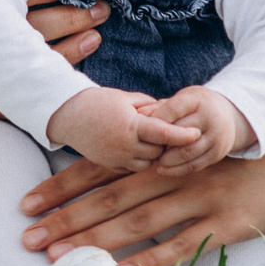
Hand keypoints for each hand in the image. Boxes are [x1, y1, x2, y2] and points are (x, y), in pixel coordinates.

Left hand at [16, 102, 264, 265]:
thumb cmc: (248, 150)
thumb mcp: (199, 143)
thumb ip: (159, 155)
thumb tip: (116, 172)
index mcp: (165, 152)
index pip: (103, 167)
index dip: (62, 185)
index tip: (28, 202)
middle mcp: (176, 171)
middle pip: (110, 195)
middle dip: (64, 217)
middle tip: (27, 237)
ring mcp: (201, 198)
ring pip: (137, 221)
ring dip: (93, 239)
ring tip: (57, 258)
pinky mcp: (226, 225)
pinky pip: (180, 246)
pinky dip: (146, 261)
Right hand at [46, 86, 201, 172]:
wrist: (67, 116)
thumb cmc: (97, 102)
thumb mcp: (125, 98)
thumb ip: (149, 106)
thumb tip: (168, 112)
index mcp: (131, 126)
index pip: (164, 133)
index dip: (182, 134)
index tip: (196, 133)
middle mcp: (125, 145)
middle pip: (159, 151)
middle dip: (166, 143)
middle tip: (172, 131)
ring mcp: (117, 157)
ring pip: (148, 163)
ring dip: (154, 153)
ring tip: (153, 140)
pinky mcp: (110, 164)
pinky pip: (133, 167)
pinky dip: (140, 159)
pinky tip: (139, 148)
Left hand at [143, 86, 255, 173]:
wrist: (230, 116)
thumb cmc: (196, 106)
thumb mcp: (182, 100)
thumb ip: (161, 107)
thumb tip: (138, 114)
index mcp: (198, 100)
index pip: (174, 109)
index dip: (155, 120)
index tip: (141, 128)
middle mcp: (210, 117)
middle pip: (179, 133)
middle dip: (159, 143)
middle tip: (143, 149)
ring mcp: (216, 137)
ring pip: (186, 152)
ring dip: (166, 159)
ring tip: (153, 160)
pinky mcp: (218, 153)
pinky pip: (195, 165)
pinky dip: (176, 170)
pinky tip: (163, 170)